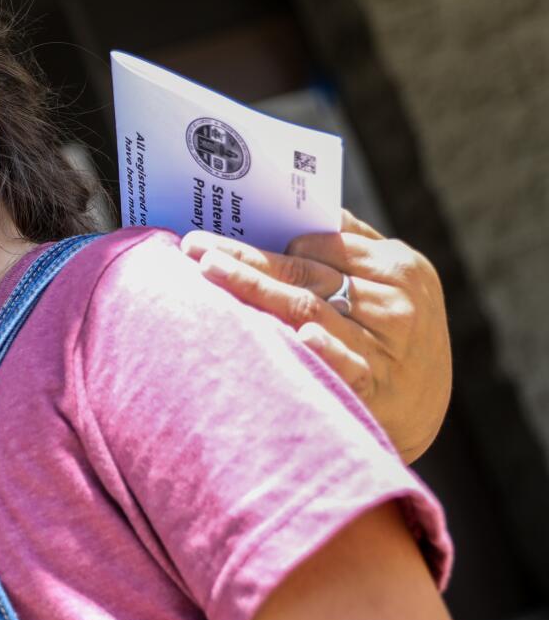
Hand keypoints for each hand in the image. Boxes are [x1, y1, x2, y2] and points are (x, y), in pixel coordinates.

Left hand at [180, 211, 450, 461]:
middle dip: (246, 257)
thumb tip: (309, 210)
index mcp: (399, 268)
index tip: (223, 234)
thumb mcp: (397, 283)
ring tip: (209, 271)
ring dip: (256, 289)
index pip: (325, 245)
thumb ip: (357, 247)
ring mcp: (384, 346)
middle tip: (195, 245)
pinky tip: (300, 336)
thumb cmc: (395, 335)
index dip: (272, 239)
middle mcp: (393, 302)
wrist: (425, 410)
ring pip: (309, 311)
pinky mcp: (376, 388)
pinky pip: (347, 365)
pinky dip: (326, 349)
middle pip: (306, 274)